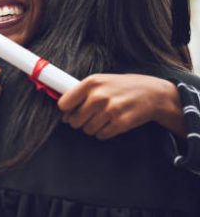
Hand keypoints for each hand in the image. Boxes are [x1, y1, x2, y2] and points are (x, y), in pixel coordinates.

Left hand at [57, 73, 183, 139]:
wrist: (152, 93)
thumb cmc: (121, 86)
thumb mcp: (100, 81)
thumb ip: (81, 93)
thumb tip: (64, 112)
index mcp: (91, 82)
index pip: (64, 104)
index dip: (66, 110)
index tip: (70, 111)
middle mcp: (99, 96)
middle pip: (74, 120)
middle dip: (79, 121)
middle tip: (89, 116)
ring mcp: (110, 110)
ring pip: (87, 129)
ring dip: (91, 128)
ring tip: (102, 118)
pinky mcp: (120, 123)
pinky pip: (101, 135)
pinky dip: (103, 132)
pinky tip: (110, 123)